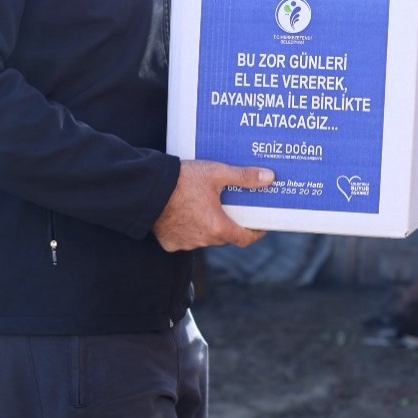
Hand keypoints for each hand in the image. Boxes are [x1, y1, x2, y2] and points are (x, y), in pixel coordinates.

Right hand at [152, 159, 273, 251]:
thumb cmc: (183, 180)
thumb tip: (269, 177)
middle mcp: (203, 240)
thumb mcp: (217, 173)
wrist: (148, 189)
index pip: (245, 239)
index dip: (255, 232)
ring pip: (205, 237)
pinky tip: (187, 212)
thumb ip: (244, 176)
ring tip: (209, 206)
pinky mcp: (170, 242)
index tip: (259, 224)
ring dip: (209, 226)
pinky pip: (186, 238)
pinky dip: (190, 228)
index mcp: (218, 227)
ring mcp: (186, 243)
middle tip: (233, 206)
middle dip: (231, 223)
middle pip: (225, 236)